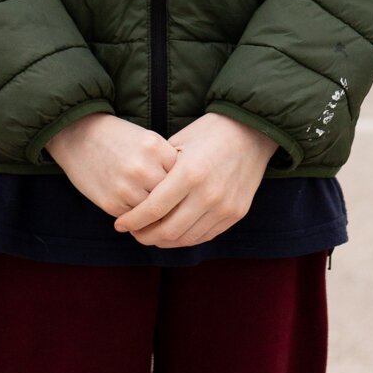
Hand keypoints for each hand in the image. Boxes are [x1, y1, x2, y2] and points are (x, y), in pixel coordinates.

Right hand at [45, 113, 180, 217]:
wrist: (79, 136)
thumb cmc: (119, 138)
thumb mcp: (147, 140)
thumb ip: (168, 162)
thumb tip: (188, 194)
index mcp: (156, 147)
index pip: (184, 176)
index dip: (185, 183)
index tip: (184, 186)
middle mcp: (143, 167)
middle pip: (173, 197)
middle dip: (174, 201)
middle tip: (175, 204)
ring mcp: (127, 187)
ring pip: (156, 213)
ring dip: (158, 214)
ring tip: (158, 210)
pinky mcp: (112, 203)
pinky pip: (136, 219)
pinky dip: (140, 218)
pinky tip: (139, 210)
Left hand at [111, 111, 280, 248]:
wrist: (252, 131)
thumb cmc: (209, 132)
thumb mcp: (179, 143)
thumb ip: (160, 171)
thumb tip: (135, 195)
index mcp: (190, 173)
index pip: (153, 209)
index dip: (133, 221)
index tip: (119, 224)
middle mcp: (208, 194)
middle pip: (168, 230)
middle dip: (145, 236)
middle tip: (133, 232)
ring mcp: (224, 207)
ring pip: (187, 238)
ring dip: (165, 241)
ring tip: (151, 233)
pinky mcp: (235, 214)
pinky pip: (205, 236)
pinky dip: (186, 238)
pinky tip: (174, 232)